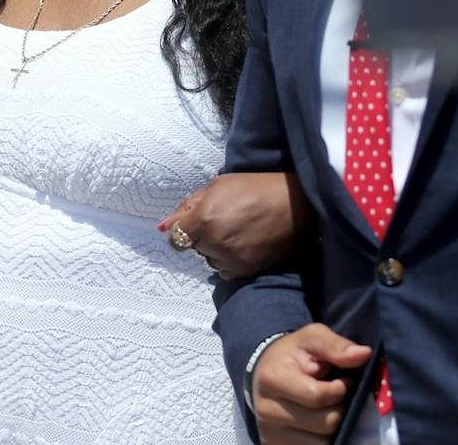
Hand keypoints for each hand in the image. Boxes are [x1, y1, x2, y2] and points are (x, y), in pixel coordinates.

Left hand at [158, 172, 312, 278]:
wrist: (295, 205)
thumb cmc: (256, 188)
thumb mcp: (218, 186)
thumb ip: (187, 206)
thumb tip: (162, 227)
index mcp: (204, 218)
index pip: (176, 237)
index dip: (185, 229)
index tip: (196, 224)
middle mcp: (213, 242)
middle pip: (194, 247)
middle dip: (203, 236)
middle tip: (227, 219)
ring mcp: (228, 259)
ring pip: (209, 259)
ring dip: (217, 248)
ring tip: (240, 231)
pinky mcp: (243, 271)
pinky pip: (224, 270)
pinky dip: (229, 259)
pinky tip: (246, 243)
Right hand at [251, 323, 370, 444]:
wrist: (264, 373)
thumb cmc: (292, 354)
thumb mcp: (312, 338)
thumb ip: (336, 345)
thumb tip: (364, 354)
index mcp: (272, 379)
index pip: (319, 396)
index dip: (340, 389)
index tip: (343, 380)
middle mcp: (265, 410)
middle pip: (325, 424)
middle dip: (340, 408)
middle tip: (337, 395)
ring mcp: (269, 433)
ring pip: (322, 443)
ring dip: (333, 426)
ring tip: (326, 408)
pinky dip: (323, 439)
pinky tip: (318, 422)